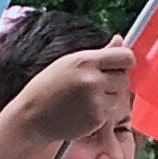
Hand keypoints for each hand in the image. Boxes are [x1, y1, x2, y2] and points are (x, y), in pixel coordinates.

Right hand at [0, 44, 133, 148]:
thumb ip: (98, 54)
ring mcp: (95, 100)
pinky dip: (101, 115)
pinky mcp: (96, 118)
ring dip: (109, 100)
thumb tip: (120, 40)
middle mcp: (92, 79)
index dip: (125, 62)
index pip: (125, 57)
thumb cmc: (48, 88)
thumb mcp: (69, 63)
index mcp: (85, 60)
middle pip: (124, 78)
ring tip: (86, 101)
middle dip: (115, 83)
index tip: (119, 67)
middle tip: (96, 87)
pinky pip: (110, 114)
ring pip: (120, 98)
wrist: (32, 117)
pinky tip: (83, 113)